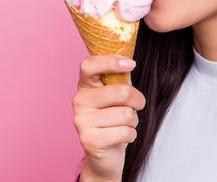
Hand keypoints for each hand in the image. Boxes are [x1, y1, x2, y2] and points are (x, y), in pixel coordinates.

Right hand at [72, 55, 145, 181]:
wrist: (104, 156)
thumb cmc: (113, 120)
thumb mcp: (117, 96)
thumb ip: (120, 78)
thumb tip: (129, 59)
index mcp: (85, 86)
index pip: (89, 65)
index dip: (110, 61)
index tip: (131, 64)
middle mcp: (79, 101)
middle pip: (121, 91)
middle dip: (137, 100)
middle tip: (136, 106)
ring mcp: (81, 121)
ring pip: (126, 114)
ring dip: (133, 121)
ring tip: (124, 125)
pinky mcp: (90, 140)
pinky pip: (125, 132)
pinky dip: (131, 135)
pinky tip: (121, 137)